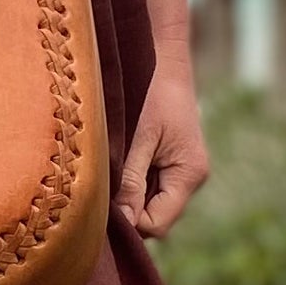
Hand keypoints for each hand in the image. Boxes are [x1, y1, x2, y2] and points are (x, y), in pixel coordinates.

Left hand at [117, 0, 209, 237]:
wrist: (165, 61)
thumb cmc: (152, 94)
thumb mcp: (139, 137)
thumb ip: (130, 179)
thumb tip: (121, 221)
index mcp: (188, 173)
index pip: (157, 223)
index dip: (129, 222)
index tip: (98, 207)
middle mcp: (190, 178)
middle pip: (153, 217)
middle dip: (126, 210)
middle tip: (95, 191)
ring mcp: (182, 171)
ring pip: (149, 203)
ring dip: (127, 195)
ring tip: (105, 172)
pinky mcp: (173, 162)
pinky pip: (149, 186)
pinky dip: (131, 182)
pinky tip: (115, 164)